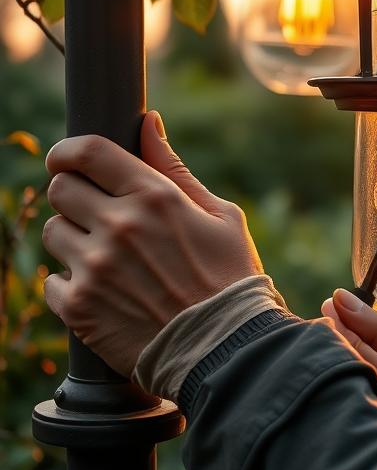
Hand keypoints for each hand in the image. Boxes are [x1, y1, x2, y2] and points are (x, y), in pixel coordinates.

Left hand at [42, 110, 262, 375]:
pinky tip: (108, 293)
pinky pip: (52, 281)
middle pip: (60, 189)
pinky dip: (73, 285)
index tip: (69, 160)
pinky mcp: (78, 306)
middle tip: (99, 215)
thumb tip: (147, 122)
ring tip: (110, 260)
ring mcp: (94, 267)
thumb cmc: (230, 277)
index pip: (86, 152)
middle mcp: (119, 226)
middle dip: (76, 196)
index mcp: (154, 197)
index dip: (69, 151)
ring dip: (74, 241)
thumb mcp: (220, 215)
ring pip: (52, 232)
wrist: (226, 348)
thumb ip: (173, 168)